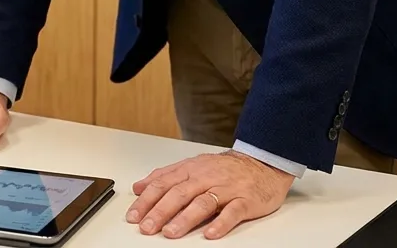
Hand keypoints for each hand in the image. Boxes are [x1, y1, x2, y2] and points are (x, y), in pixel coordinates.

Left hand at [126, 150, 294, 238]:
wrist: (263, 163)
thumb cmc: (225, 168)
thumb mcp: (192, 166)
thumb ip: (164, 176)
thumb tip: (139, 187)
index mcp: (191, 170)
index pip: (163, 184)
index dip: (147, 200)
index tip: (133, 216)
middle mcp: (206, 178)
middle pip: (179, 194)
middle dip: (160, 211)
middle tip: (147, 227)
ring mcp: (226, 189)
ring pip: (203, 203)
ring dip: (185, 219)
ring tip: (171, 232)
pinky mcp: (245, 200)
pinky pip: (233, 212)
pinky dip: (221, 223)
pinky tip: (210, 234)